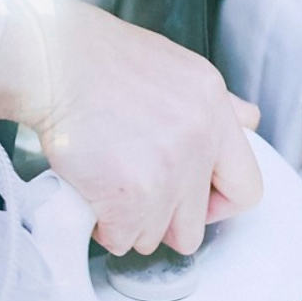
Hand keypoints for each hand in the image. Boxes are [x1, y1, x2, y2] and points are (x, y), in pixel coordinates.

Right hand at [0, 0, 262, 254]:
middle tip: (136, 195)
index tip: (192, 199)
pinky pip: (121, 239)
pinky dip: (101, 224)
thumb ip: (218, 105)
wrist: (54, 61)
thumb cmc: (104, 61)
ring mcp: (165, 174)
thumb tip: (248, 121)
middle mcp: (198, 144)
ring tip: (107, 182)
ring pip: (153, 238)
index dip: (218, 204)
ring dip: (128, 221)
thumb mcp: (180, 69)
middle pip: (194, 228)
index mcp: (214, 112)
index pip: (247, 189)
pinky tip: (91, 190)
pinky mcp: (128, 197)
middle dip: (164, 221)